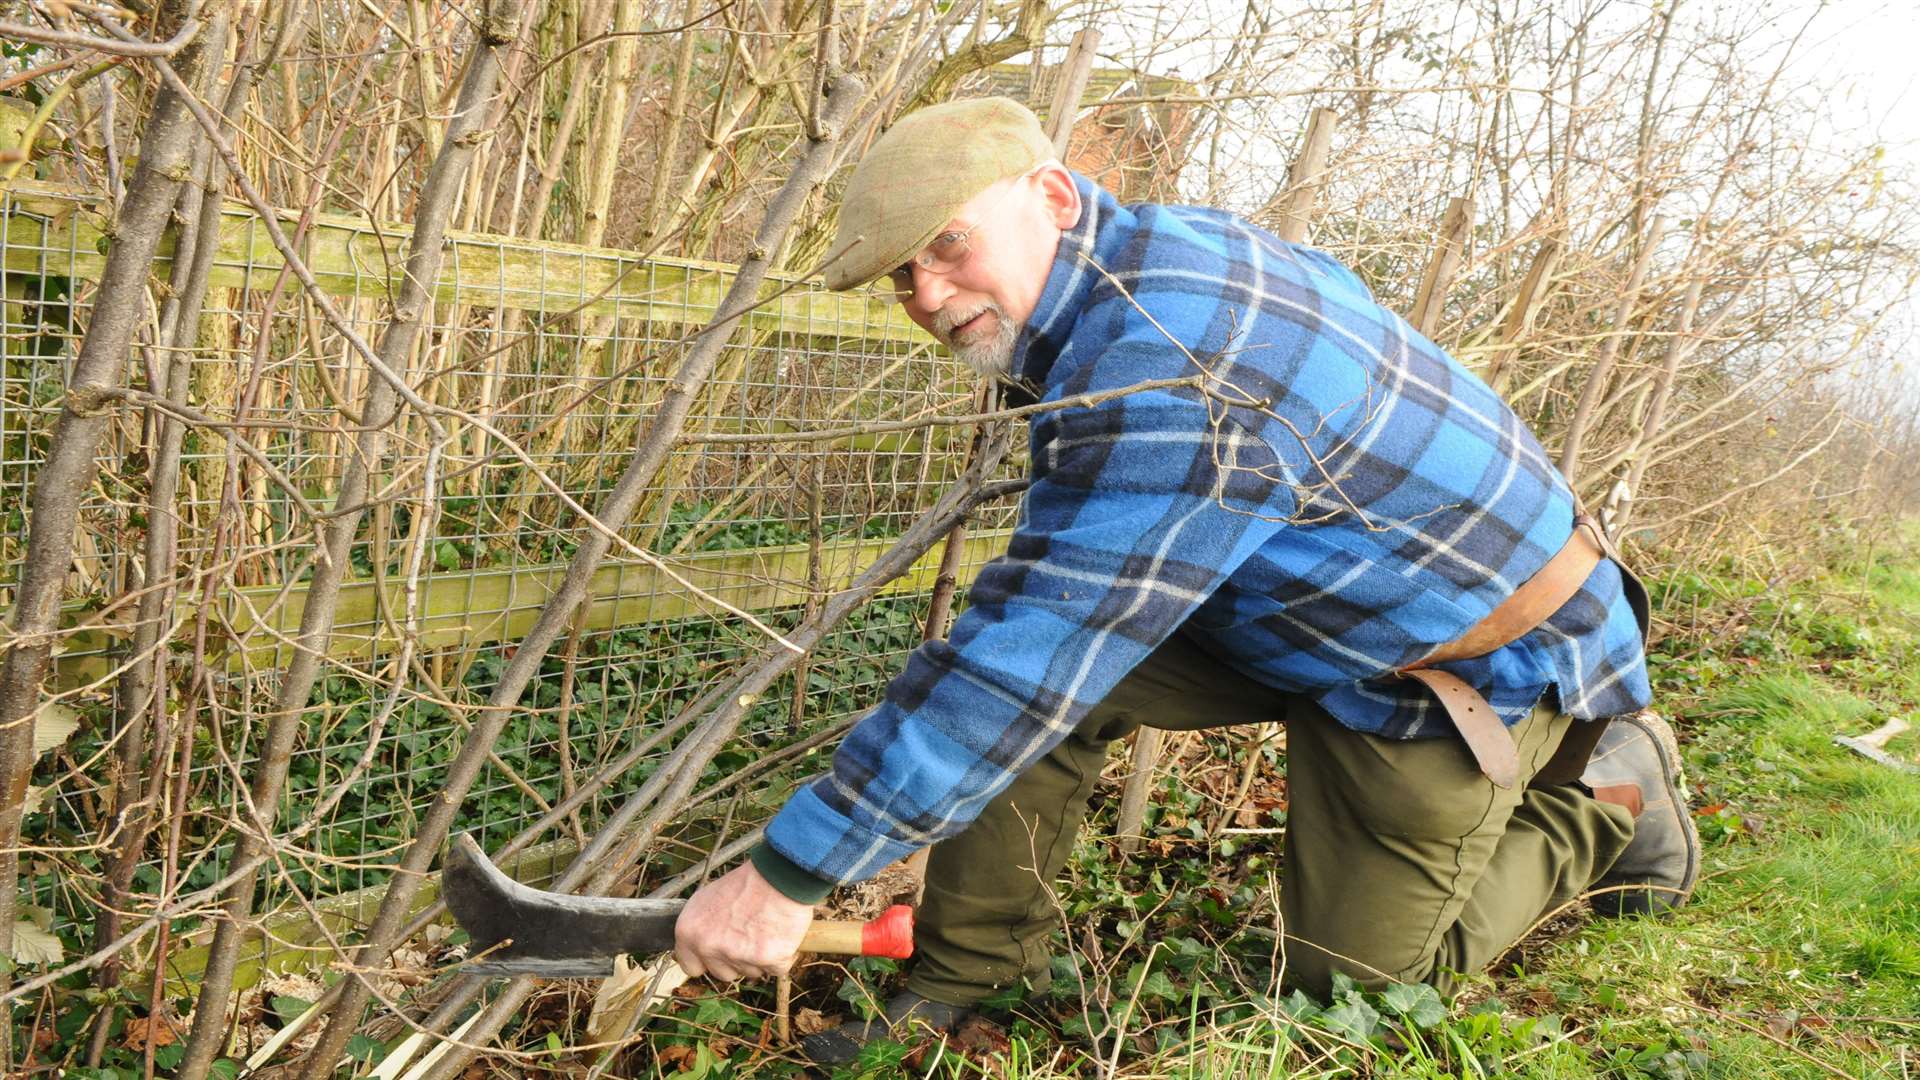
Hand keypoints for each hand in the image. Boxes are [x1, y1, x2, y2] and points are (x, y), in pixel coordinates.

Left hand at [674, 861, 814, 981]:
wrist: (778, 874)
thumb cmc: (747, 882)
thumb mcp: (708, 898)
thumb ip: (701, 927)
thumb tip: (700, 947)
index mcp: (689, 932)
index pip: (690, 966)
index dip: (707, 961)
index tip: (719, 954)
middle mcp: (708, 946)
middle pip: (722, 973)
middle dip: (736, 961)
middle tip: (749, 935)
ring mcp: (736, 955)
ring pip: (750, 973)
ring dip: (759, 958)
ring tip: (766, 929)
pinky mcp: (766, 959)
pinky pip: (775, 970)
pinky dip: (781, 957)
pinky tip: (781, 935)